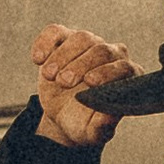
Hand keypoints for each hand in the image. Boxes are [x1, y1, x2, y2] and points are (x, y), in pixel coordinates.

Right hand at [31, 24, 133, 148]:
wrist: (61, 114)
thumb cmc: (82, 122)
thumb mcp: (91, 131)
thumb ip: (102, 126)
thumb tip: (110, 116)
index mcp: (125, 77)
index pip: (124, 67)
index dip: (107, 73)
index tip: (90, 83)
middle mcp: (111, 55)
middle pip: (101, 50)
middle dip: (81, 65)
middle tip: (63, 82)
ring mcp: (89, 44)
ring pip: (81, 38)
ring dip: (63, 56)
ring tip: (49, 76)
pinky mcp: (65, 38)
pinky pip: (56, 32)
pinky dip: (45, 42)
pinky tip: (38, 59)